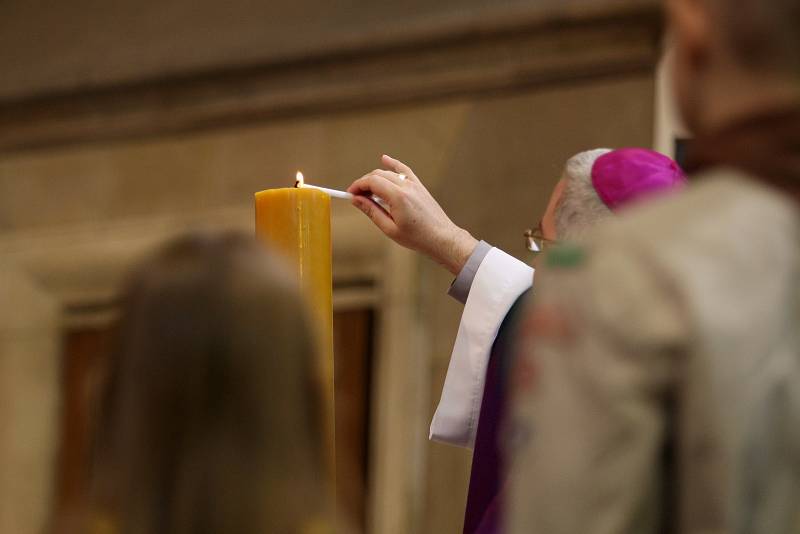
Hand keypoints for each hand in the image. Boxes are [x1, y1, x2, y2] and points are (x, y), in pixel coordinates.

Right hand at [347, 155, 477, 274]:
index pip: (371, 182)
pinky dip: (393, 164)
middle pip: (378, 175)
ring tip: (367, 191)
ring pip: (389, 173)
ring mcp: (414, 184)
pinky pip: (404, 170)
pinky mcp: (419, 186)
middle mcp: (406, 186)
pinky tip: (384, 159)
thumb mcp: (390, 228)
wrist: (442, 238)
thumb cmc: (417, 238)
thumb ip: (372, 211)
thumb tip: (356, 200)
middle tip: (356, 196)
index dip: (358, 186)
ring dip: (375, 178)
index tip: (349, 194)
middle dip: (364, 183)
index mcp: (398, 197)